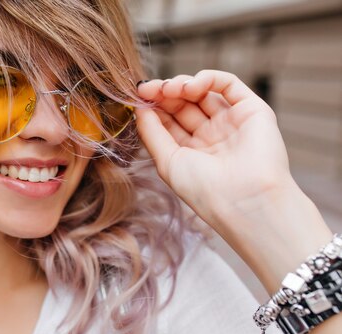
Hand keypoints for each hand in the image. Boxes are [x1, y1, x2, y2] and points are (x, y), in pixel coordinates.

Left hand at [135, 70, 296, 228]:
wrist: (246, 199)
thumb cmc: (205, 190)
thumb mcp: (167, 162)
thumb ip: (151, 133)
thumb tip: (139, 107)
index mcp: (192, 152)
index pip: (168, 121)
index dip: (153, 106)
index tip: (137, 97)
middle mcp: (212, 136)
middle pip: (183, 104)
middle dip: (164, 93)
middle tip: (148, 89)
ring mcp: (231, 122)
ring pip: (203, 92)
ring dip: (181, 84)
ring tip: (169, 89)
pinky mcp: (252, 109)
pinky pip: (227, 84)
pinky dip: (206, 78)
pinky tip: (190, 87)